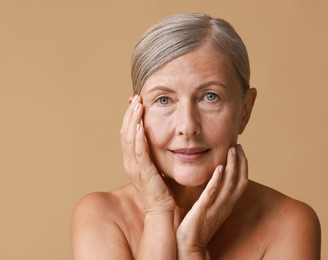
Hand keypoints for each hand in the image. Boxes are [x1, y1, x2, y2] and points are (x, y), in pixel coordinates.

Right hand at [120, 95, 174, 212]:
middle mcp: (130, 162)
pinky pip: (139, 152)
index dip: (130, 117)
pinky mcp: (144, 173)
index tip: (135, 102)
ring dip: (134, 121)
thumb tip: (160, 139)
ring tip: (138, 105)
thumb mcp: (155, 166)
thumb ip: (153, 153)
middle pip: (126, 132)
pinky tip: (141, 125)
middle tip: (136, 98)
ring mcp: (135, 167)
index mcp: (132, 160)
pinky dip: (139, 138)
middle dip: (131, 114)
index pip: (128, 133)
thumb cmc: (161, 189)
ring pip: (130, 139)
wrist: (161, 209)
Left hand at [175, 145, 248, 257]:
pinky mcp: (203, 211)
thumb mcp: (210, 207)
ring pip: (229, 185)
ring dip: (232, 166)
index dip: (243, 165)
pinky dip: (217, 181)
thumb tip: (213, 178)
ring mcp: (215, 209)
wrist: (189, 246)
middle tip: (237, 145)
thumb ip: (213, 193)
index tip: (239, 149)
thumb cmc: (197, 226)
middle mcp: (225, 206)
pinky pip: (212, 195)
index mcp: (227, 204)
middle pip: (240, 181)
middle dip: (241, 162)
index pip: (241, 182)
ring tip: (231, 150)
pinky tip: (219, 168)